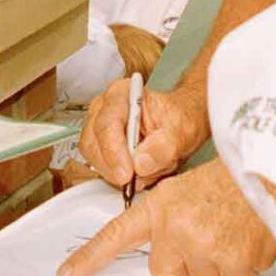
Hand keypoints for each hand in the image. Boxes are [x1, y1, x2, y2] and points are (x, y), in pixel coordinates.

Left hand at [59, 160, 275, 275]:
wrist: (271, 174)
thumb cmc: (229, 181)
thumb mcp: (183, 189)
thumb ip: (164, 220)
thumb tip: (159, 253)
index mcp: (160, 208)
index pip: (116, 236)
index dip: (90, 258)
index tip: (67, 274)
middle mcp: (176, 230)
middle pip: (164, 268)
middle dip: (183, 257)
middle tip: (205, 230)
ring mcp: (204, 249)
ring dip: (215, 261)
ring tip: (229, 230)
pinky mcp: (233, 266)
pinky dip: (241, 267)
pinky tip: (246, 240)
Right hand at [78, 80, 205, 190]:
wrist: (180, 126)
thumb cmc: (179, 119)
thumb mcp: (183, 131)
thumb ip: (164, 146)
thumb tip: (141, 163)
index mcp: (122, 94)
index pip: (107, 124)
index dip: (114, 151)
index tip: (127, 173)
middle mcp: (104, 108)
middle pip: (93, 142)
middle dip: (113, 166)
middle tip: (135, 180)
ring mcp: (98, 128)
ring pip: (94, 157)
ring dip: (117, 172)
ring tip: (145, 171)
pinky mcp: (99, 147)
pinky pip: (99, 167)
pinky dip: (117, 176)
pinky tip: (138, 173)